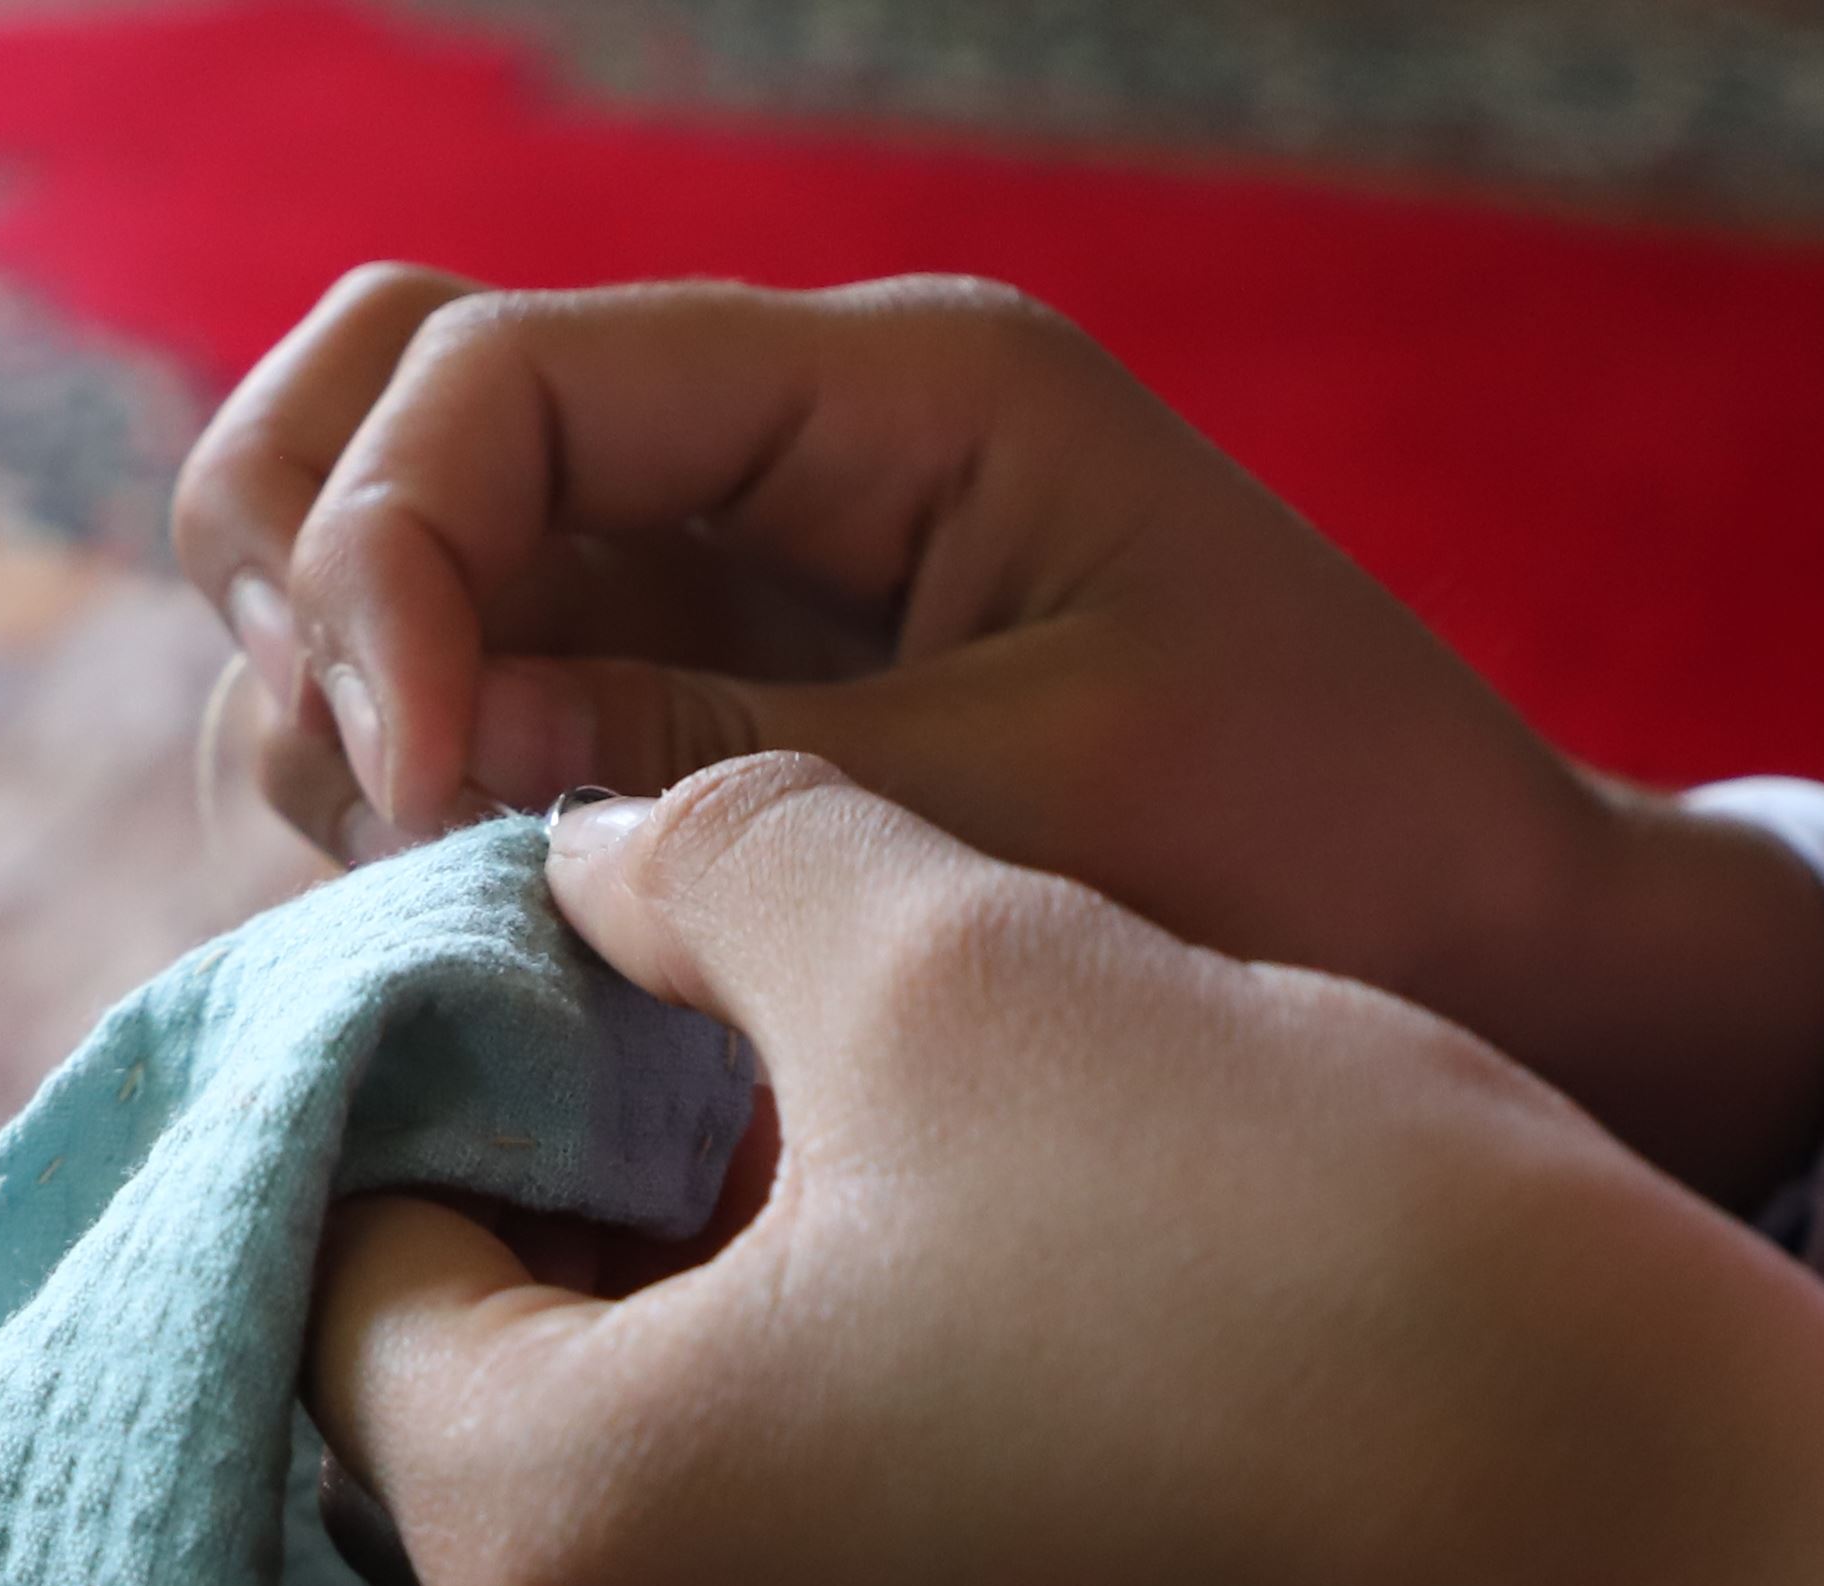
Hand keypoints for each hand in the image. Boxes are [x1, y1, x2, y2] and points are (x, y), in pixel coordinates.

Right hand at [178, 268, 1823, 1206]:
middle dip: (311, 584)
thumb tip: (408, 755)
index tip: (409, 794)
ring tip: (440, 892)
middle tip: (383, 814)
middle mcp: (783, 447)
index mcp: (892, 392)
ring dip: (336, 706)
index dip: (386, 561)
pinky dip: (412, 796)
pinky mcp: (715, 716)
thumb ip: (710, 770)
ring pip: (392, 551)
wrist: (1511, 975)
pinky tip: (486, 932)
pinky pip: (474, 697)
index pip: (493, 372)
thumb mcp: (1026, 813)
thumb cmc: (1332, 874)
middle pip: (382, 394)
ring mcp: (731, 577)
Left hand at [309, 762, 1823, 1585]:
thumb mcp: (957, 950)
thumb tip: (587, 863)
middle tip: (695, 1026)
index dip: (425, 1062)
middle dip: (543, 1214)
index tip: (557, 941)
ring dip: (676, 1344)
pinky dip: (808, 1487)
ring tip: (842, 1154)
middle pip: (447, 1429)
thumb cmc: (1303, 1254)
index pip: (327, 1266)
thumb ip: (699, 864)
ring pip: (616, 1541)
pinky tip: (975, 1325)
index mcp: (536, 1544)